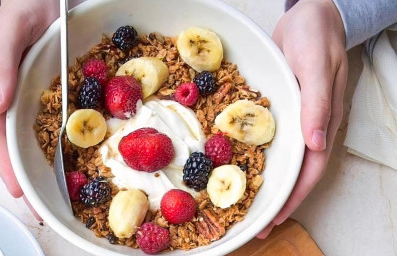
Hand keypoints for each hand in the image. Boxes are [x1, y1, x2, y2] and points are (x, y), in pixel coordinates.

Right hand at [0, 0, 57, 212]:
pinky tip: (85, 155)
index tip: (21, 191)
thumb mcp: (8, 31)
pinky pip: (66, 120)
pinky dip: (73, 140)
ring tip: (66, 191)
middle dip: (29, 176)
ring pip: (41, 137)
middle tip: (45, 205)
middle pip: (18, 145)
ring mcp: (40, 97)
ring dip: (50, 165)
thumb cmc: (24, 9)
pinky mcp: (62, 91)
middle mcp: (17, 99)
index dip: (6, 165)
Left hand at [257, 0, 347, 237]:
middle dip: (278, 198)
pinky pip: (269, 137)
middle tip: (256, 221)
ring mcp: (294, 118)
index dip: (294, 196)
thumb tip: (315, 145)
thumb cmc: (316, 38)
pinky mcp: (280, 108)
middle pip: (295, 170)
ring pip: (281, 157)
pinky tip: (240, 162)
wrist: (308, 16)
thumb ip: (316, 105)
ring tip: (246, 201)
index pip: (310, 169)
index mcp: (323, 121)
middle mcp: (309, 125)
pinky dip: (257, 154)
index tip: (275, 218)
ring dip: (266, 180)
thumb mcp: (316, 67)